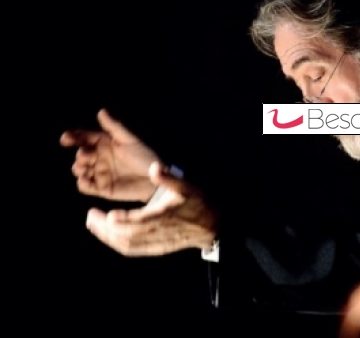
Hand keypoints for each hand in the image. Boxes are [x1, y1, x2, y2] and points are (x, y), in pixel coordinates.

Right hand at [61, 109, 158, 201]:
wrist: (155, 179)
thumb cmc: (144, 156)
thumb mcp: (130, 140)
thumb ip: (114, 127)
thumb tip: (101, 111)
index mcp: (104, 143)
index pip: (85, 138)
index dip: (73, 137)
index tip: (65, 138)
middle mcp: (99, 157)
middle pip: (81, 154)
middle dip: (80, 154)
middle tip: (85, 155)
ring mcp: (99, 173)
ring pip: (80, 169)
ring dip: (78, 168)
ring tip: (83, 167)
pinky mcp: (102, 188)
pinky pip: (86, 186)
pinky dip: (83, 183)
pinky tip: (85, 179)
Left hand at [85, 162, 217, 255]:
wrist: (211, 225)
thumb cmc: (198, 203)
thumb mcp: (187, 186)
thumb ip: (169, 178)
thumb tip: (154, 167)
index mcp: (165, 216)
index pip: (142, 220)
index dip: (125, 219)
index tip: (108, 215)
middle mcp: (159, 232)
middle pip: (128, 235)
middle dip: (106, 228)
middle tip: (90, 217)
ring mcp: (156, 243)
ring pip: (127, 244)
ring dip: (107, 237)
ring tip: (93, 224)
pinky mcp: (156, 248)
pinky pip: (132, 250)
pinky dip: (116, 244)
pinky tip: (107, 236)